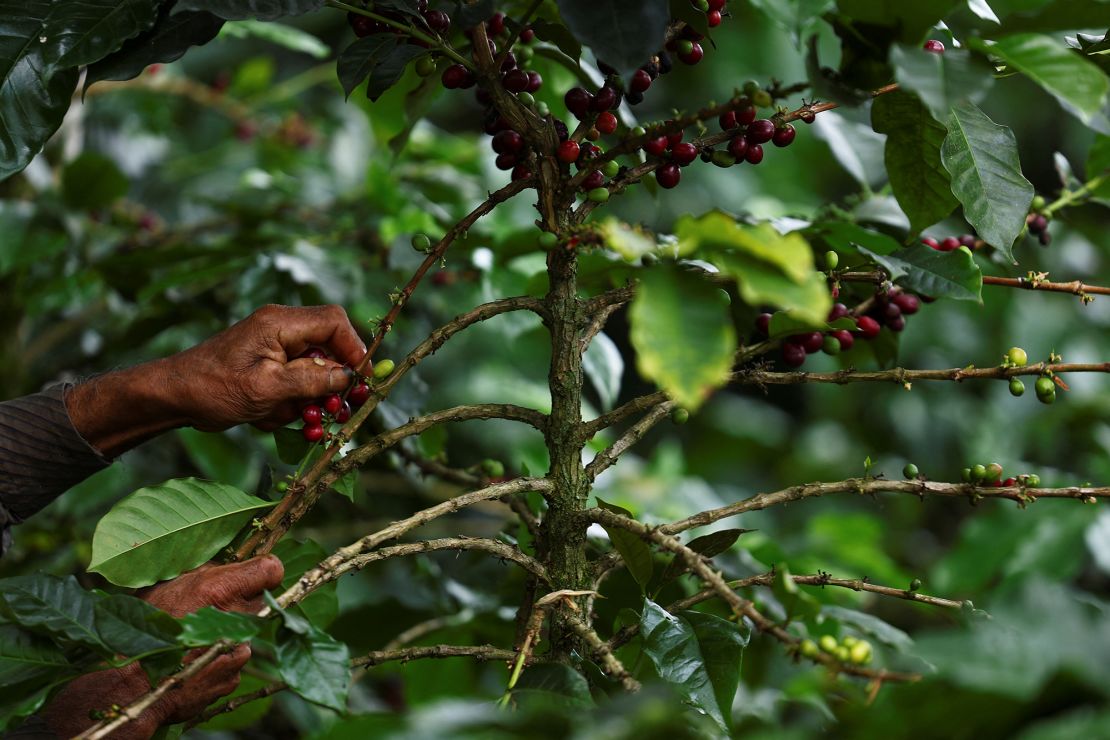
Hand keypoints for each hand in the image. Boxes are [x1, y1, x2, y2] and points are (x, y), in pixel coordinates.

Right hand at [41, 556, 283, 738]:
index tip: (253, 575)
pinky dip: (219, 660)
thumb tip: (226, 564)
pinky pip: (233, 661)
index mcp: (220, 589)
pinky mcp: (233, 677)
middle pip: (259, 602)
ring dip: (229, 633)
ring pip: (246, 633)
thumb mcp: (167, 584)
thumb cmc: (141, 628)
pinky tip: (194, 661)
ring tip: (195, 639)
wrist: (129, 686)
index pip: (271, 570)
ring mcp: (238, 651)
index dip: (263, 571)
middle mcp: (236, 620)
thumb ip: (204, 572)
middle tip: (212, 609)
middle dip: (242, 603)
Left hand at [165, 304, 367, 431]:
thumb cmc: (212, 388)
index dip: (355, 349)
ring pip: (315, 370)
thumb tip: (348, 376)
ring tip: (300, 422)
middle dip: (334, 383)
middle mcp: (281, 330)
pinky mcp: (269, 367)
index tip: (362, 380)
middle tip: (336, 411)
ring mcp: (274, 348)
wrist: (172, 397)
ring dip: (311, 399)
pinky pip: (296, 383)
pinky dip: (292, 404)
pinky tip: (270, 417)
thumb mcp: (266, 388)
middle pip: (329, 348)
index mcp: (279, 323)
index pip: (334, 322)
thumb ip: (310, 380)